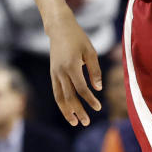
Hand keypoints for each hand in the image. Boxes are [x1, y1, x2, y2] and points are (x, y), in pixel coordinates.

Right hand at [47, 11, 101, 125]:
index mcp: (72, 65)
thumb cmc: (78, 38)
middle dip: (78, 111)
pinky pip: (56, 91)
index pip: (81, 89)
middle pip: (69, 96)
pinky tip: (68, 110)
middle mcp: (61, 71)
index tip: (98, 107)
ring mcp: (54, 73)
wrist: (59, 28)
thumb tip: (98, 89)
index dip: (90, 100)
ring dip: (67, 111)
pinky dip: (61, 103)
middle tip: (86, 122)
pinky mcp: (52, 73)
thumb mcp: (90, 51)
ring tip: (74, 122)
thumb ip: (95, 70)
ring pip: (59, 97)